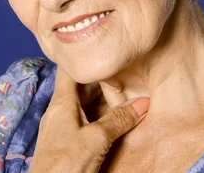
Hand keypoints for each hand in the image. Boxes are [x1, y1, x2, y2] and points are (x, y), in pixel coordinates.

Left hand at [28, 65, 149, 172]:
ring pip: (84, 104)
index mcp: (61, 102)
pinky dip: (100, 115)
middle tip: (125, 67)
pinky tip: (115, 118)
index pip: (68, 68)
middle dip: (101, 77)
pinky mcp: (67, 143)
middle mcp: (59, 111)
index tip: (100, 42)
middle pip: (80, 86)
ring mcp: (62, 127)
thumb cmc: (65, 165)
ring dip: (102, 98)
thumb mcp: (96, 139)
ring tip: (126, 88)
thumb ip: (119, 119)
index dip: (81, 54)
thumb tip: (143, 101)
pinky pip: (85, 121)